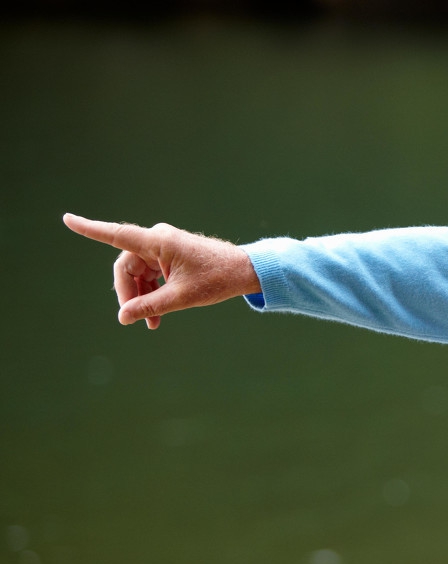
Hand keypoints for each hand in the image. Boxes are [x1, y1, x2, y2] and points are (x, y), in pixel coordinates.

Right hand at [63, 213, 260, 328]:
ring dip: (141, 297)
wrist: (244, 272)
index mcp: (159, 241)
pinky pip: (150, 274)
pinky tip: (155, 316)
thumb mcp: (181, 297)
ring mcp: (164, 247)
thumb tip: (123, 317)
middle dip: (128, 293)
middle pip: (126, 266)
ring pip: (138, 273)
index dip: (90, 229)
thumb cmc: (217, 279)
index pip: (117, 234)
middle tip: (134, 319)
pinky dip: (151, 293)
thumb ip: (150, 307)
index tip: (67, 219)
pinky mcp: (170, 256)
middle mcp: (158, 239)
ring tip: (150, 324)